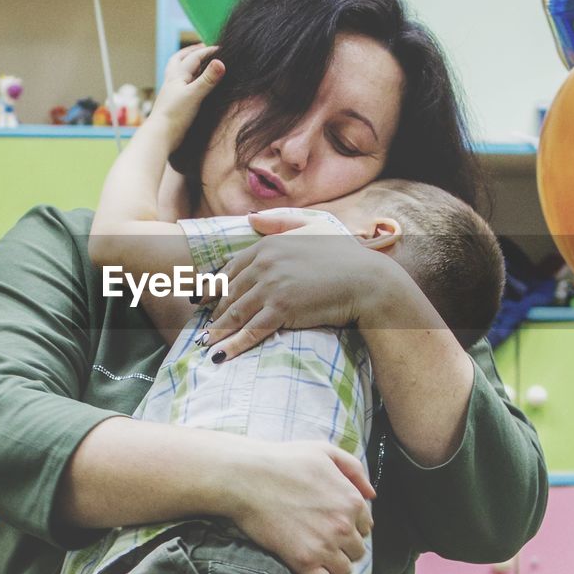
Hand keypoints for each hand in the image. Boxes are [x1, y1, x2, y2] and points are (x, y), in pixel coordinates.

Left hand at [149, 43, 223, 136]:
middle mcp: (172, 81)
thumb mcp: (194, 95)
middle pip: (179, 59)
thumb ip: (208, 79)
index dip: (208, 51)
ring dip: (186, 64)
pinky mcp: (173, 103)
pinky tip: (192, 85)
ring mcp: (171, 92)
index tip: (222, 48)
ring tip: (196, 64)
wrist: (160, 136)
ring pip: (177, 72)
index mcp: (177, 75)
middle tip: (203, 48)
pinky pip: (179, 85)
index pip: (194, 57)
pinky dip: (187, 80)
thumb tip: (220, 62)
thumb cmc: (175, 115)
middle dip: (191, 52)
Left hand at [202, 212, 386, 361]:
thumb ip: (280, 222)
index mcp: (268, 245)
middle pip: (229, 291)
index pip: (231, 268)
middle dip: (215, 311)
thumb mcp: (312, 227)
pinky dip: (231, 345)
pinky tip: (219, 355)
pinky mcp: (281, 309)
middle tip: (205, 325)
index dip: (216, 286)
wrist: (368, 281)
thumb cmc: (345, 255)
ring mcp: (272, 286)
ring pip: (235, 312)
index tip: (205, 299)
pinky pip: (250, 330)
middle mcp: (264, 263)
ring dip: (218, 330)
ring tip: (206, 343)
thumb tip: (251, 219)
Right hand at [224, 440, 374, 573]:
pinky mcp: (304, 563)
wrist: (247, 477)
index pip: (365, 525)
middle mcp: (344, 526)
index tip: (337, 526)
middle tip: (326, 543)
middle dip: (345, 547)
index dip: (352, 526)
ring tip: (323, 563)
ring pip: (345, 570)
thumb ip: (353, 469)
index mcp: (351, 500)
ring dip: (337, 568)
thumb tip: (372, 495)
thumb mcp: (324, 451)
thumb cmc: (283, 460)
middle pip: (357, 550)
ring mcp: (325, 547)